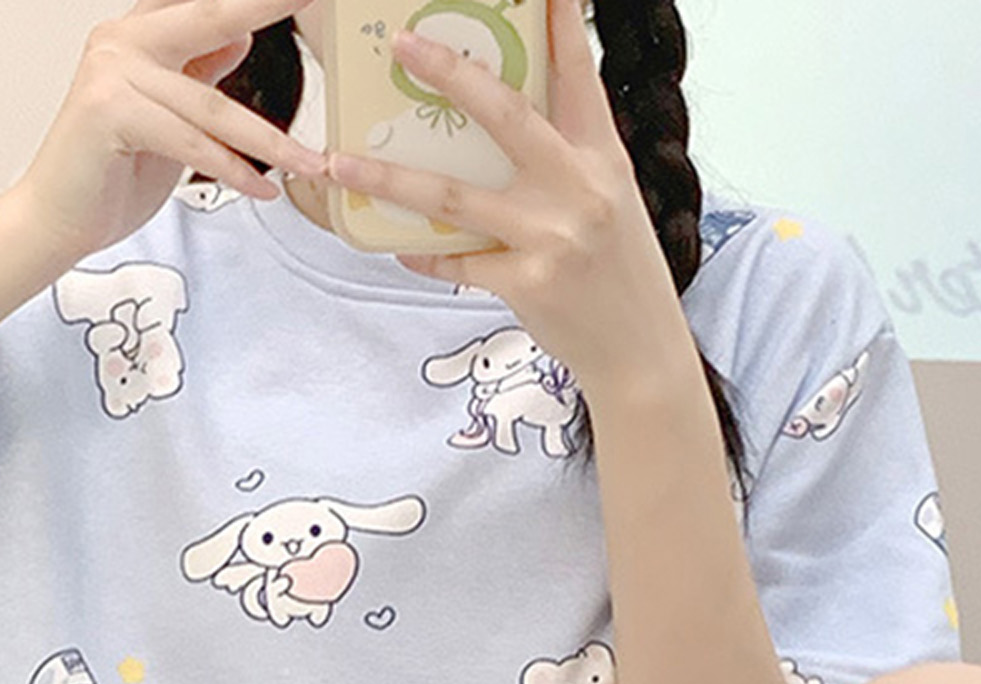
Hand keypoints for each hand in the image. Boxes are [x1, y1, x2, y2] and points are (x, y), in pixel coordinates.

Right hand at [15, 0, 329, 262]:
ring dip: (270, 141)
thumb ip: (200, 73)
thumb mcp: (170, 115)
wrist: (58, 217)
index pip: (204, 6)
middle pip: (211, 18)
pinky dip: (232, 170)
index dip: (250, 1)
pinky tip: (262, 188)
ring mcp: (112, 72)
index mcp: (138, 33)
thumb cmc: (112, 172)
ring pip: (212, 105)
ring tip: (311, 164)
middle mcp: (122, 40)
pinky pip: (191, 142)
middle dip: (264, 6)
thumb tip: (240, 35)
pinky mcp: (110, 112)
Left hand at [325, 0, 688, 398]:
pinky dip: (425, 254)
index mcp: (602, 158)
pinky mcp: (527, 283)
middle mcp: (578, 190)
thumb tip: (511, 121)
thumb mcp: (611, 200)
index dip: (559, 22)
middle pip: (506, 115)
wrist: (641, 352)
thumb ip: (568, 158)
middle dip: (451, 74)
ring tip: (339, 161)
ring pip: (453, 197)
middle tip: (405, 44)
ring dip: (388, 177)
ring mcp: (550, 237)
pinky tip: (399, 248)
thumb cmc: (621, 272)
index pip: (578, 75)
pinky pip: (458, 262)